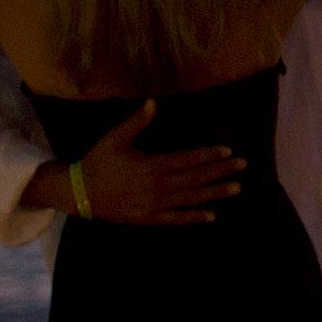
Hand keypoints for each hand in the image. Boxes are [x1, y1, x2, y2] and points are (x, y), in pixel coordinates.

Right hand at [69, 100, 244, 224]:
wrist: (78, 193)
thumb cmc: (97, 162)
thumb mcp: (115, 138)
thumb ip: (136, 122)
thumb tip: (153, 102)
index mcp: (152, 166)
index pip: (188, 160)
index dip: (209, 156)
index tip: (229, 151)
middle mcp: (158, 186)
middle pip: (195, 178)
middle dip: (220, 172)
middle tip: (243, 166)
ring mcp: (154, 205)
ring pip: (191, 199)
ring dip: (214, 194)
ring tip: (236, 189)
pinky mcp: (148, 218)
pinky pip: (175, 219)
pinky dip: (193, 217)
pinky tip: (211, 215)